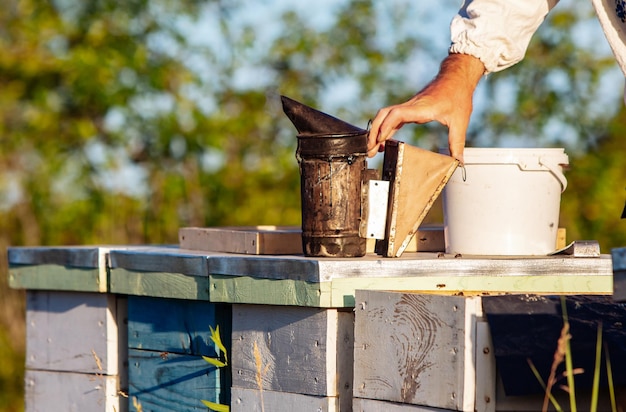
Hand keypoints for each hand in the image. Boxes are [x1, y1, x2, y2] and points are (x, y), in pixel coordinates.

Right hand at [367, 53, 484, 162]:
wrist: (456, 77)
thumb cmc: (458, 96)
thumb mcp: (460, 121)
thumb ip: (457, 143)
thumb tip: (459, 163)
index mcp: (421, 108)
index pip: (397, 114)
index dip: (386, 126)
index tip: (380, 140)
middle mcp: (411, 106)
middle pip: (384, 115)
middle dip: (374, 131)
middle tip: (369, 149)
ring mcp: (409, 106)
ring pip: (385, 116)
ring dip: (376, 130)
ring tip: (372, 147)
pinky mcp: (410, 108)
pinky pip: (392, 118)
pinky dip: (385, 129)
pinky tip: (383, 140)